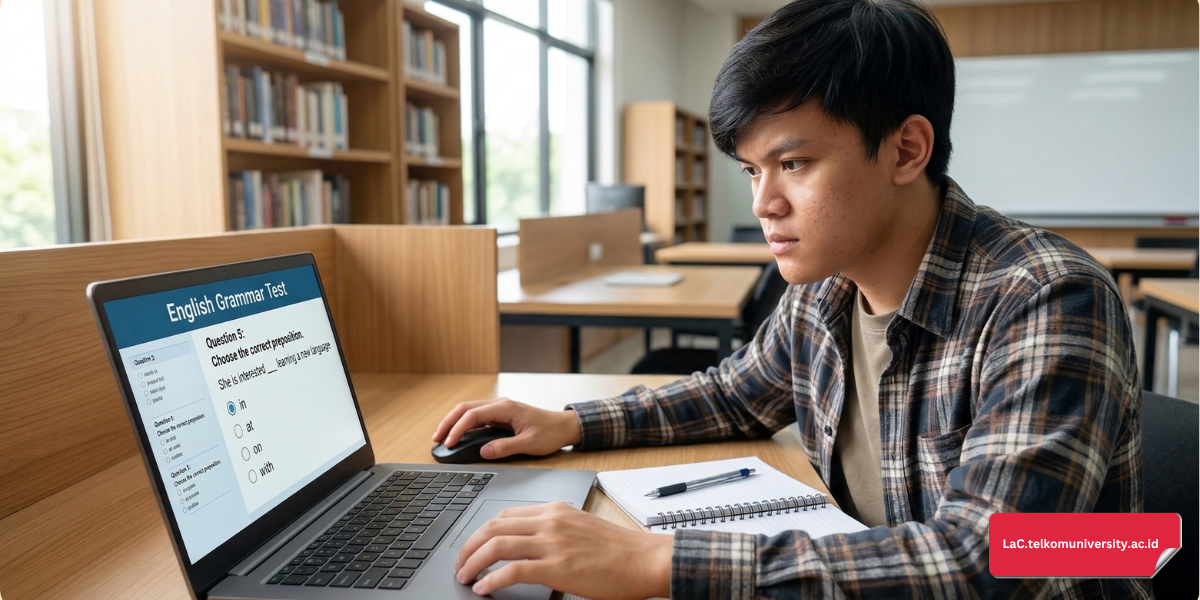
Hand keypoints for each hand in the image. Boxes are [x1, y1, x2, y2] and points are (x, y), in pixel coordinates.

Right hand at [432, 398, 582, 458]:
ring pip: (469, 411)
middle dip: (448, 422)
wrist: (564, 426)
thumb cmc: (550, 433)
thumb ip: (506, 447)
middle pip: (465, 408)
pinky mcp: (500, 416)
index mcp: (505, 408)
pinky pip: (476, 417)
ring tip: (442, 437)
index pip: (473, 415)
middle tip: (436, 439)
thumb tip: (484, 452)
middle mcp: (499, 405)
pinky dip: (463, 425)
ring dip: (454, 422)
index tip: (449, 442)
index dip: (458, 428)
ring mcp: (499, 409)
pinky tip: (457, 435)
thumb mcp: (529, 443)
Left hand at [454, 502, 672, 598]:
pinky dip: (492, 580)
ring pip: (496, 545)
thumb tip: (530, 548)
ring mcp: (552, 542)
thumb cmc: (620, 551)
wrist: (646, 559)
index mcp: (555, 510)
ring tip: (465, 577)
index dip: (481, 532)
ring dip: (473, 563)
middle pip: (493, 527)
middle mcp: (550, 521)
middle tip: (461, 564)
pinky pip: (512, 571)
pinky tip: (485, 589)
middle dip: (469, 546)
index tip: (472, 547)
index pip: (505, 515)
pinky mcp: (556, 566)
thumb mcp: (582, 528)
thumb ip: (555, 532)